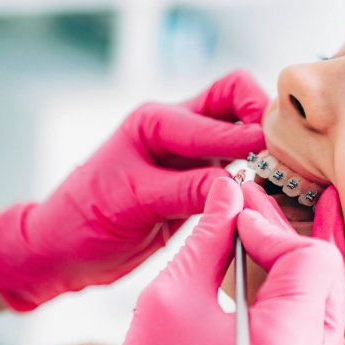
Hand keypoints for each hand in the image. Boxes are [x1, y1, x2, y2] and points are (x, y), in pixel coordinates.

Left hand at [0, 70, 267, 310]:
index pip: (218, 114)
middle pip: (234, 96)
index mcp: (155, 121)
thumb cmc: (84, 220)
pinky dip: (253, 171)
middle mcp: (175, 128)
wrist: (64, 248)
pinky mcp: (194, 179)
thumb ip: (187, 190)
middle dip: (261, 114)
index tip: (273, 158)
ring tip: (280, 170)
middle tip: (280, 149)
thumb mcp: (134, 201)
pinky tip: (263, 188)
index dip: (249, 135)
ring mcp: (187, 153)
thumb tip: (238, 184)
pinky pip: (233, 164)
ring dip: (261, 143)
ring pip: (238, 128)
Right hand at [107, 178, 344, 344]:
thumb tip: (229, 194)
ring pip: (337, 307)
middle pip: (326, 278)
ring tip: (328, 213)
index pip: (308, 258)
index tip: (236, 218)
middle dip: (285, 239)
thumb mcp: (170, 302)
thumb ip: (207, 240)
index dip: (270, 228)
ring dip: (320, 262)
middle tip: (254, 208)